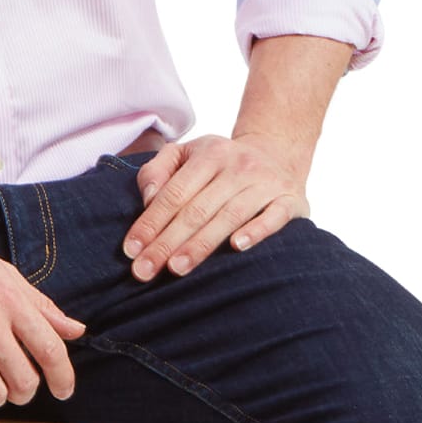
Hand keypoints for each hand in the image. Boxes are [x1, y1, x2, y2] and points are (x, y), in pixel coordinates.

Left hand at [122, 133, 311, 280]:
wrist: (279, 151)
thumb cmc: (221, 162)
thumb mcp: (187, 154)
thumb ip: (157, 170)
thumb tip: (147, 199)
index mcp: (209, 155)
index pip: (173, 193)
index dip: (150, 222)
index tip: (131, 251)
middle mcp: (238, 167)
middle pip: (197, 209)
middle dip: (167, 242)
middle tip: (144, 271)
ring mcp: (265, 183)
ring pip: (229, 216)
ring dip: (201, 244)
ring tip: (177, 268)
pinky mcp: (290, 199)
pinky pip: (274, 217)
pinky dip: (256, 231)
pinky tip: (236, 247)